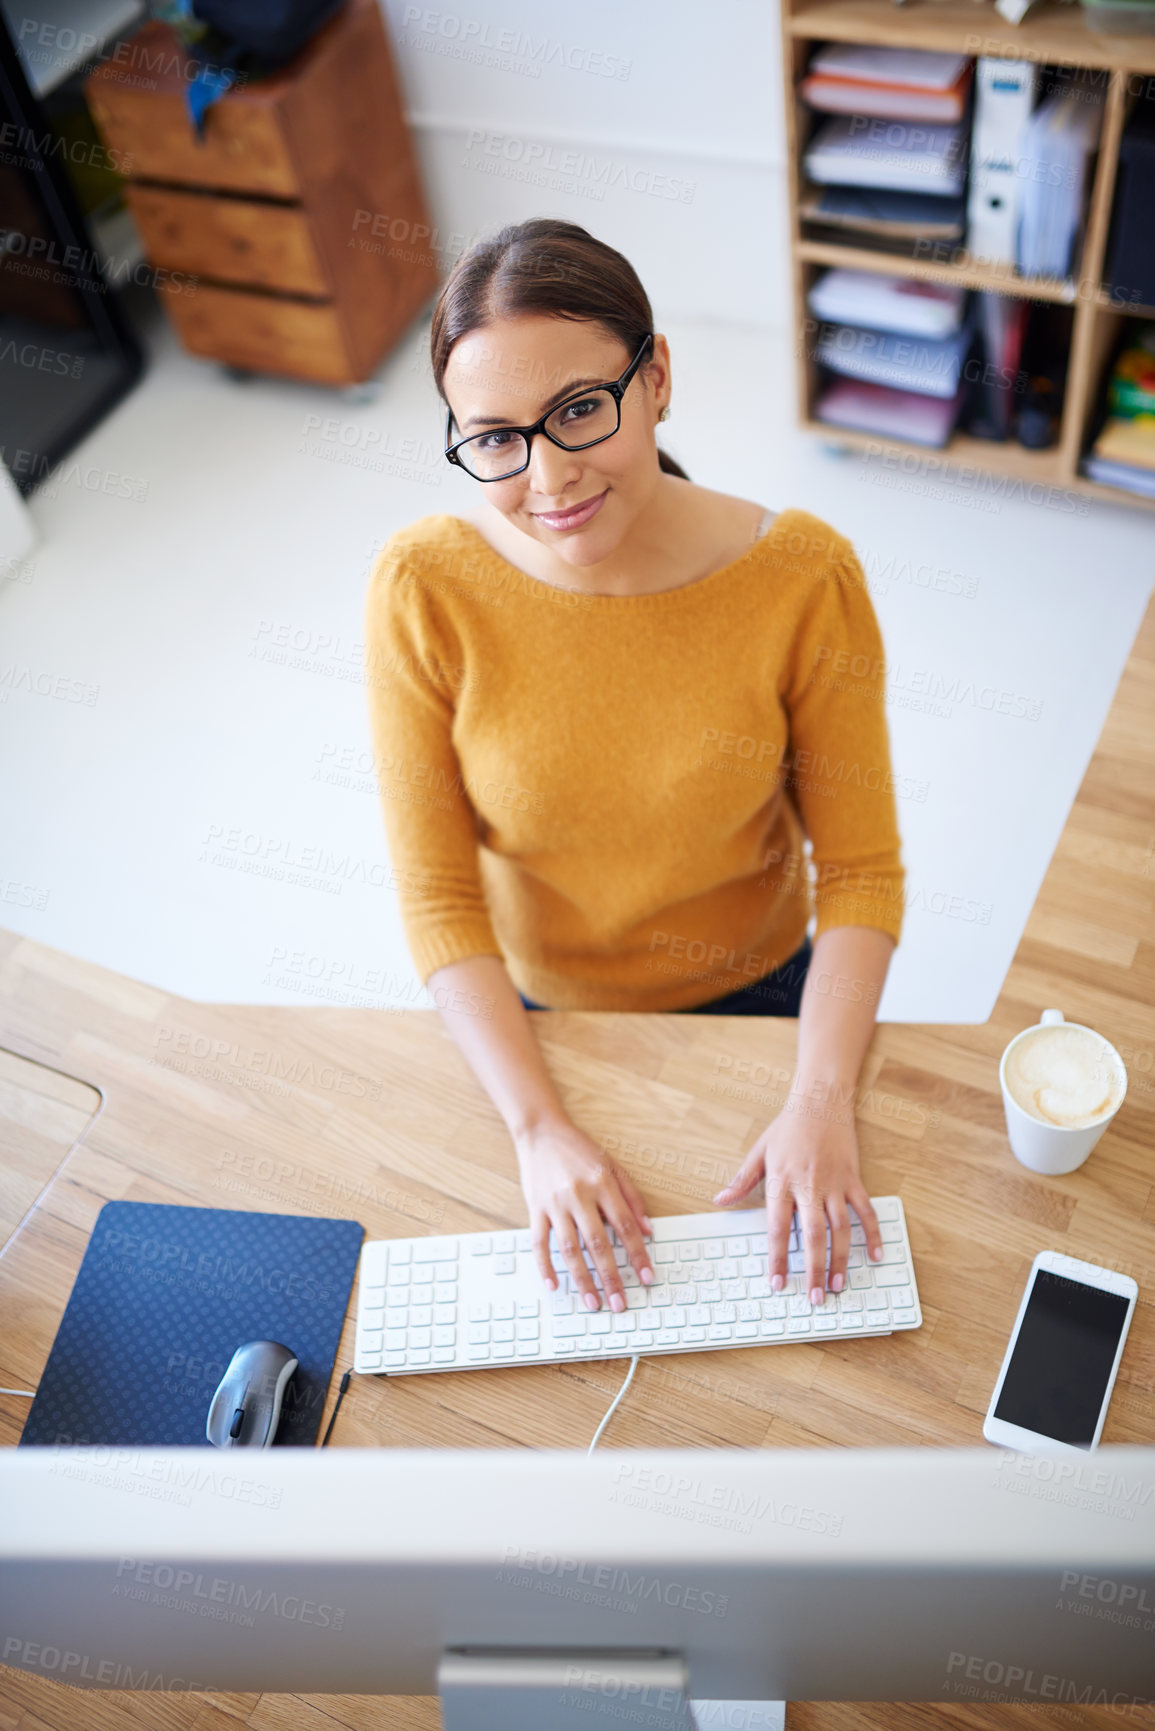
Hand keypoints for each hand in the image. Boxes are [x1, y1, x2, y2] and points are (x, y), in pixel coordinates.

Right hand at [514, 1116, 653, 1311]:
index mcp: (602, 1184)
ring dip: (582, 1280)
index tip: (647, 1277)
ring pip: (570, 1249)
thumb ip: (632, 1198)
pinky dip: (545, 1266)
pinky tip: (554, 1285)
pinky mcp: (535, 1209)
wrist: (541, 1131)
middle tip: (620, 1303)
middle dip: (611, 1277)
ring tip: (592, 1302)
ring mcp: (555, 1204)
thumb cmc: (578, 1149)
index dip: (638, 1254)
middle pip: (598, 1244)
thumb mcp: (613, 1166)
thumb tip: (649, 1230)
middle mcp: (579, 1195)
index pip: (625, 1227)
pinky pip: (539, 1243)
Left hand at [712, 1083, 881, 1305]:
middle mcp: (810, 1186)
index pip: (777, 1229)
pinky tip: (875, 1256)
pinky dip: (873, 1235)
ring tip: (838, 1285)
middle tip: (815, 1298)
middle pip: (812, 1236)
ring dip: (841, 1260)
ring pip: (841, 1229)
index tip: (778, 1283)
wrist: (820, 1101)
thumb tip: (720, 1201)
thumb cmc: (787, 1128)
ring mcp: (835, 1184)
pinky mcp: (854, 1180)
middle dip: (813, 1270)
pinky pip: (866, 1212)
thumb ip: (741, 1181)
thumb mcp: (759, 1152)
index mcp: (783, 1182)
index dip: (777, 1258)